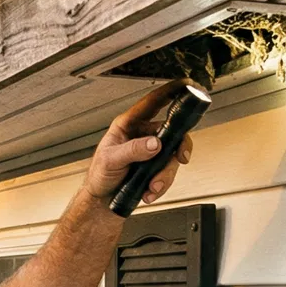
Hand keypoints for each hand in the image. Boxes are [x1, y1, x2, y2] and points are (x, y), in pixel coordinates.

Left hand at [83, 87, 194, 209]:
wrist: (103, 201)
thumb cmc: (99, 175)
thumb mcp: (111, 160)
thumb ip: (133, 150)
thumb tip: (154, 143)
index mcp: (129, 125)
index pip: (153, 102)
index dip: (170, 91)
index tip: (186, 85)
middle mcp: (143, 136)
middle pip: (173, 132)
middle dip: (179, 148)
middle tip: (181, 158)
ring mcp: (151, 152)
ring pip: (172, 157)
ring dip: (165, 175)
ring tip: (151, 186)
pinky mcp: (155, 168)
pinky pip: (169, 173)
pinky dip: (161, 185)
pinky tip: (149, 191)